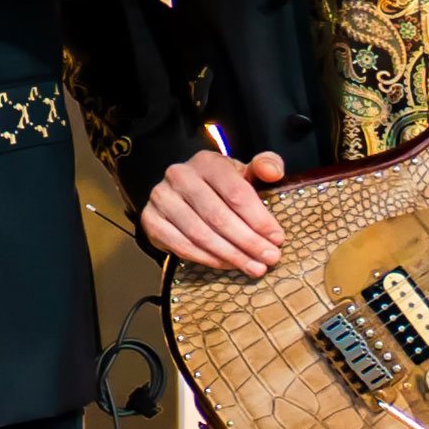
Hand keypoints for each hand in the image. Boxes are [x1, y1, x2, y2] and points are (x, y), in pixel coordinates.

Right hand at [141, 146, 290, 279]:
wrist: (182, 194)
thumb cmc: (220, 186)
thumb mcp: (243, 172)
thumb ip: (265, 167)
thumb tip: (273, 170)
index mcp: (207, 161)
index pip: (236, 193)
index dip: (259, 219)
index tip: (277, 238)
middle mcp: (180, 175)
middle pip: (218, 216)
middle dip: (248, 242)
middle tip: (270, 258)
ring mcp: (161, 198)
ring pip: (200, 234)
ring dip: (231, 255)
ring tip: (254, 267)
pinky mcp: (151, 219)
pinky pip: (182, 246)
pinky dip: (208, 259)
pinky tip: (227, 265)